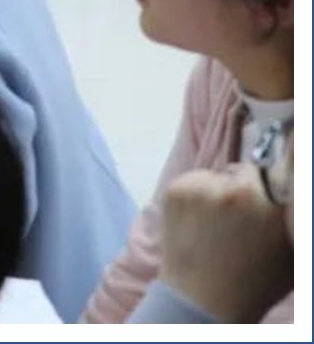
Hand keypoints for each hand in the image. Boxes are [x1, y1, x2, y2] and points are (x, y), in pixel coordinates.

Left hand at [158, 164, 292, 321]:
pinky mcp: (177, 188)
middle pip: (248, 171)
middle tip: (240, 218)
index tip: (267, 192)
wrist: (204, 300)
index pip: (282, 167)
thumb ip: (290, 214)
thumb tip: (292, 185)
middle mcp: (241, 189)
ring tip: (217, 226)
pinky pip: (193, 181)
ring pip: (218, 176)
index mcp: (275, 204)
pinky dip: (195, 195)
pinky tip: (198, 224)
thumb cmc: (254, 281)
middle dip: (246, 188)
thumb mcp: (290, 248)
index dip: (274, 180)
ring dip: (218, 191)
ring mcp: (205, 187)